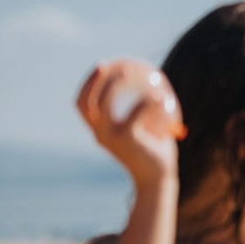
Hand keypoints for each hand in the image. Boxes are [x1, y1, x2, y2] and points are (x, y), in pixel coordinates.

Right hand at [76, 62, 177, 186]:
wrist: (158, 179)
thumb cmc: (153, 154)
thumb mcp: (144, 130)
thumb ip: (143, 113)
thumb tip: (152, 86)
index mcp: (100, 132)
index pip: (83, 106)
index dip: (87, 85)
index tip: (102, 66)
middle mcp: (100, 135)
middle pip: (85, 103)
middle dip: (92, 81)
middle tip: (107, 64)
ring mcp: (111, 137)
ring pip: (105, 104)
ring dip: (115, 85)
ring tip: (131, 74)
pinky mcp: (127, 139)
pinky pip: (136, 112)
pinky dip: (148, 101)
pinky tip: (162, 98)